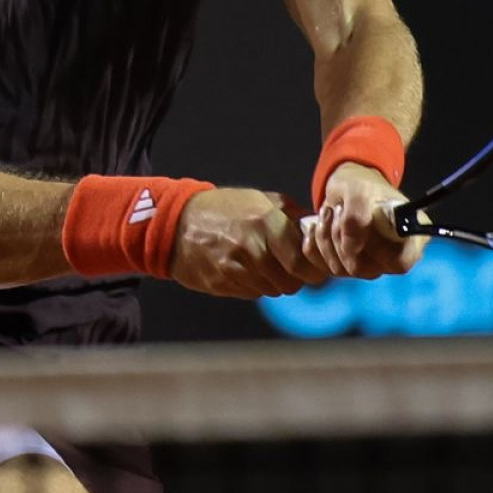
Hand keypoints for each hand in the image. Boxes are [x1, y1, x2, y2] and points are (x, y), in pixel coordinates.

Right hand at [168, 188, 329, 299]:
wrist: (176, 222)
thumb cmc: (222, 208)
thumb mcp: (258, 199)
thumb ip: (289, 213)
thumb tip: (316, 226)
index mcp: (266, 223)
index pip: (302, 261)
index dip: (314, 268)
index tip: (315, 266)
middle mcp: (252, 248)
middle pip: (291, 282)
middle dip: (297, 278)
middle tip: (293, 268)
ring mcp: (236, 269)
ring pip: (273, 291)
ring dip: (275, 282)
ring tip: (264, 264)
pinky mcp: (222, 283)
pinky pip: (252, 293)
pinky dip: (255, 285)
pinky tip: (246, 268)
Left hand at [305, 162, 427, 279]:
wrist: (346, 186)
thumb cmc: (363, 185)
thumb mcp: (360, 189)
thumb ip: (357, 216)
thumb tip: (352, 248)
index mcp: (411, 237)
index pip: (400, 262)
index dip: (378, 250)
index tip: (363, 224)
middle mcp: (392, 257)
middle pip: (365, 269)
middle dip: (343, 238)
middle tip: (337, 209)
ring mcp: (369, 265)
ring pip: (341, 269)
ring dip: (326, 237)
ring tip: (328, 211)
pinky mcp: (345, 267)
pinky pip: (322, 267)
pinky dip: (313, 244)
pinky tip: (317, 224)